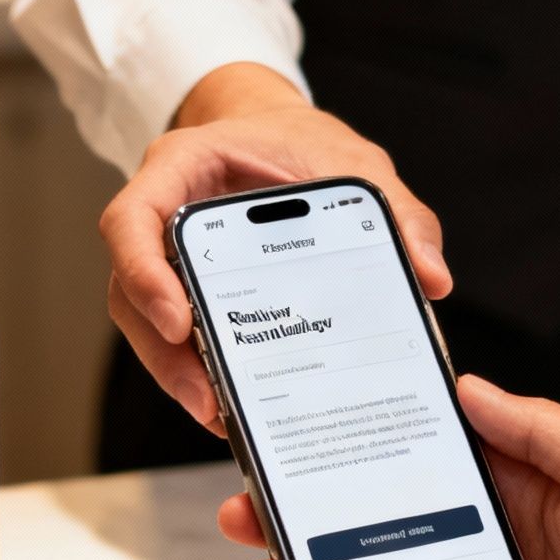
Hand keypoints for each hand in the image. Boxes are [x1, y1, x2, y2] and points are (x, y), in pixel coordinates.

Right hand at [101, 62, 450, 434]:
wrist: (287, 144)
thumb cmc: (304, 144)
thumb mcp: (356, 165)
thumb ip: (395, 212)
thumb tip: (431, 275)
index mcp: (183, 167)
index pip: (129, 219)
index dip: (142, 273)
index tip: (178, 322)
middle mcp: (160, 216)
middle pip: (129, 291)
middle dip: (163, 353)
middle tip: (208, 398)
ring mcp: (166, 259)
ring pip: (145, 324)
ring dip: (177, 375)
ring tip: (221, 415)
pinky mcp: (185, 291)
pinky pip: (176, 337)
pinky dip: (198, 371)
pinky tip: (234, 405)